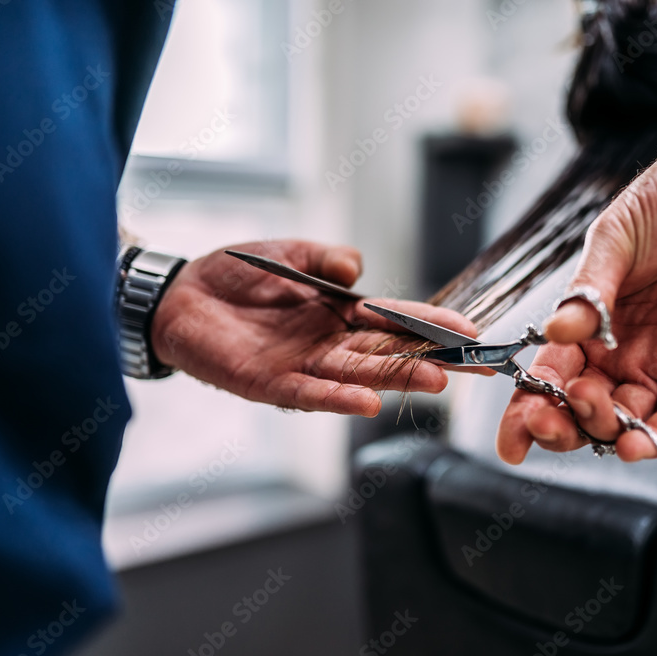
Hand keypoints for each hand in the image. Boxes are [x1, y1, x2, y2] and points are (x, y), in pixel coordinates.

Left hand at [151, 240, 476, 416]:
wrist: (179, 295)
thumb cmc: (236, 274)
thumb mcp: (288, 253)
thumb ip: (325, 260)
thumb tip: (358, 268)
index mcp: (340, 313)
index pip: (397, 320)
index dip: (433, 325)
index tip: (471, 330)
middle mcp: (329, 344)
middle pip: (391, 353)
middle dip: (434, 358)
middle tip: (476, 364)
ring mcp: (303, 366)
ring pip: (360, 375)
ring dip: (398, 380)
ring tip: (437, 380)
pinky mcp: (269, 383)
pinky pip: (309, 393)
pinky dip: (339, 399)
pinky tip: (369, 402)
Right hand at [497, 138, 656, 462]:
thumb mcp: (612, 242)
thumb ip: (588, 291)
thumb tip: (557, 333)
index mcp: (584, 325)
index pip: (548, 378)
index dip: (526, 413)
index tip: (510, 443)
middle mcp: (617, 352)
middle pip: (583, 410)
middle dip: (562, 426)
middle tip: (550, 422)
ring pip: (626, 418)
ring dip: (605, 429)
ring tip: (596, 411)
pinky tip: (636, 445)